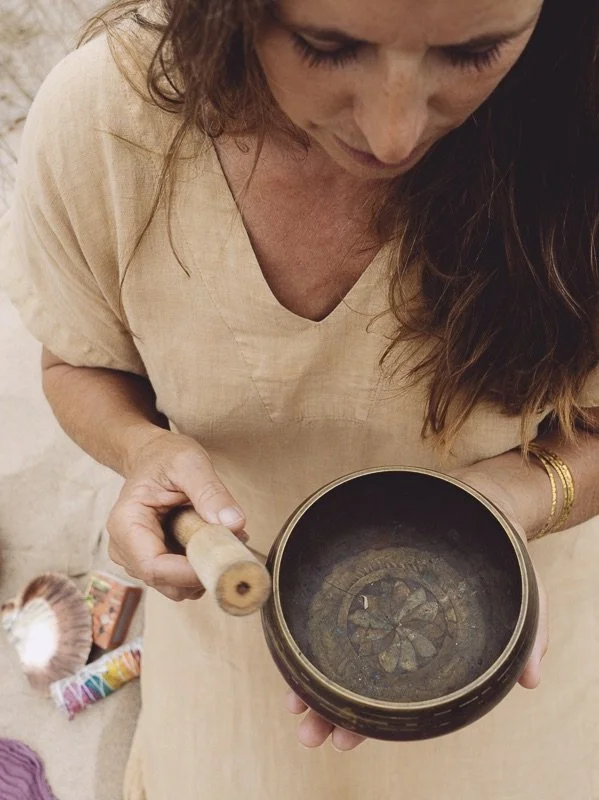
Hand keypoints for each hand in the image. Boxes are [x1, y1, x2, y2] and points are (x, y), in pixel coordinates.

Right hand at [106, 428, 246, 600]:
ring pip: (177, 586)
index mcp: (126, 523)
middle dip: (204, 569)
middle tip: (235, 541)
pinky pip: (181, 578)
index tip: (223, 560)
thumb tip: (234, 524)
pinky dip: (202, 565)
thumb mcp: (191, 463)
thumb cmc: (165, 458)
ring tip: (223, 533)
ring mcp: (137, 558)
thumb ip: (211, 492)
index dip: (189, 573)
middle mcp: (125, 548)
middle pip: (166, 582)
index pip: (153, 567)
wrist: (152, 457)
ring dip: (206, 567)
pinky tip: (212, 538)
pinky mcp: (154, 562)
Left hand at [283, 467, 548, 749]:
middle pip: (349, 677)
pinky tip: (285, 635)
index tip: (346, 741)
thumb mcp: (521, 595)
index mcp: (418, 647)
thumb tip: (531, 680)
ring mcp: (368, 596)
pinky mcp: (357, 561)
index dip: (365, 722)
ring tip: (292, 704)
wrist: (480, 502)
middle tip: (309, 733)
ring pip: (329, 643)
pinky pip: (322, 593)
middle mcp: (388, 628)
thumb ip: (528, 636)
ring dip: (306, 675)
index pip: (387, 694)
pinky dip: (302, 617)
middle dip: (327, 709)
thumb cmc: (498, 556)